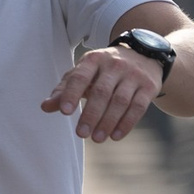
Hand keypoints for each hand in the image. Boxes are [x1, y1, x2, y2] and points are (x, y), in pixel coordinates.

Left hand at [42, 47, 162, 142]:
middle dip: (90, 114)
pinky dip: (127, 123)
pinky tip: (115, 136)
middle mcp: (114, 65)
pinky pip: (138, 107)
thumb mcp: (84, 73)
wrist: (143, 55)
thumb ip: (64, 89)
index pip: (80, 77)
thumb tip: (45, 107)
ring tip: (96, 139)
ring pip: (120, 101)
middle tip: (81, 133)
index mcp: (93, 60)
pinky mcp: (148, 86)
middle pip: (101, 92)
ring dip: (108, 122)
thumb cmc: (104, 69)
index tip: (64, 111)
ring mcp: (133, 75)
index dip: (71, 94)